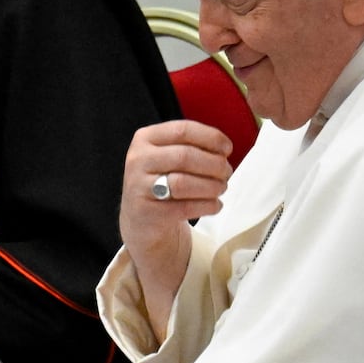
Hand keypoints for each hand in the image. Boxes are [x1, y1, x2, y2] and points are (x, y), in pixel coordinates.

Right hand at [119, 120, 231, 326]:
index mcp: (143, 140)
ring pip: (186, 179)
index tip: (228, 147)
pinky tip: (213, 208)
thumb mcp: (174, 162)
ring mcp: (136, 189)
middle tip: (228, 177)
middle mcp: (135, 162)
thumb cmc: (168, 193)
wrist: (143, 233)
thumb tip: (228, 143)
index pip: (181, 129)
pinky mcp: (144, 215)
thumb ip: (192, 147)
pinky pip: (184, 205)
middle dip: (215, 166)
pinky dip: (206, 206)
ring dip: (213, 186)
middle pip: (186, 155)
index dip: (210, 137)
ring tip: (221, 193)